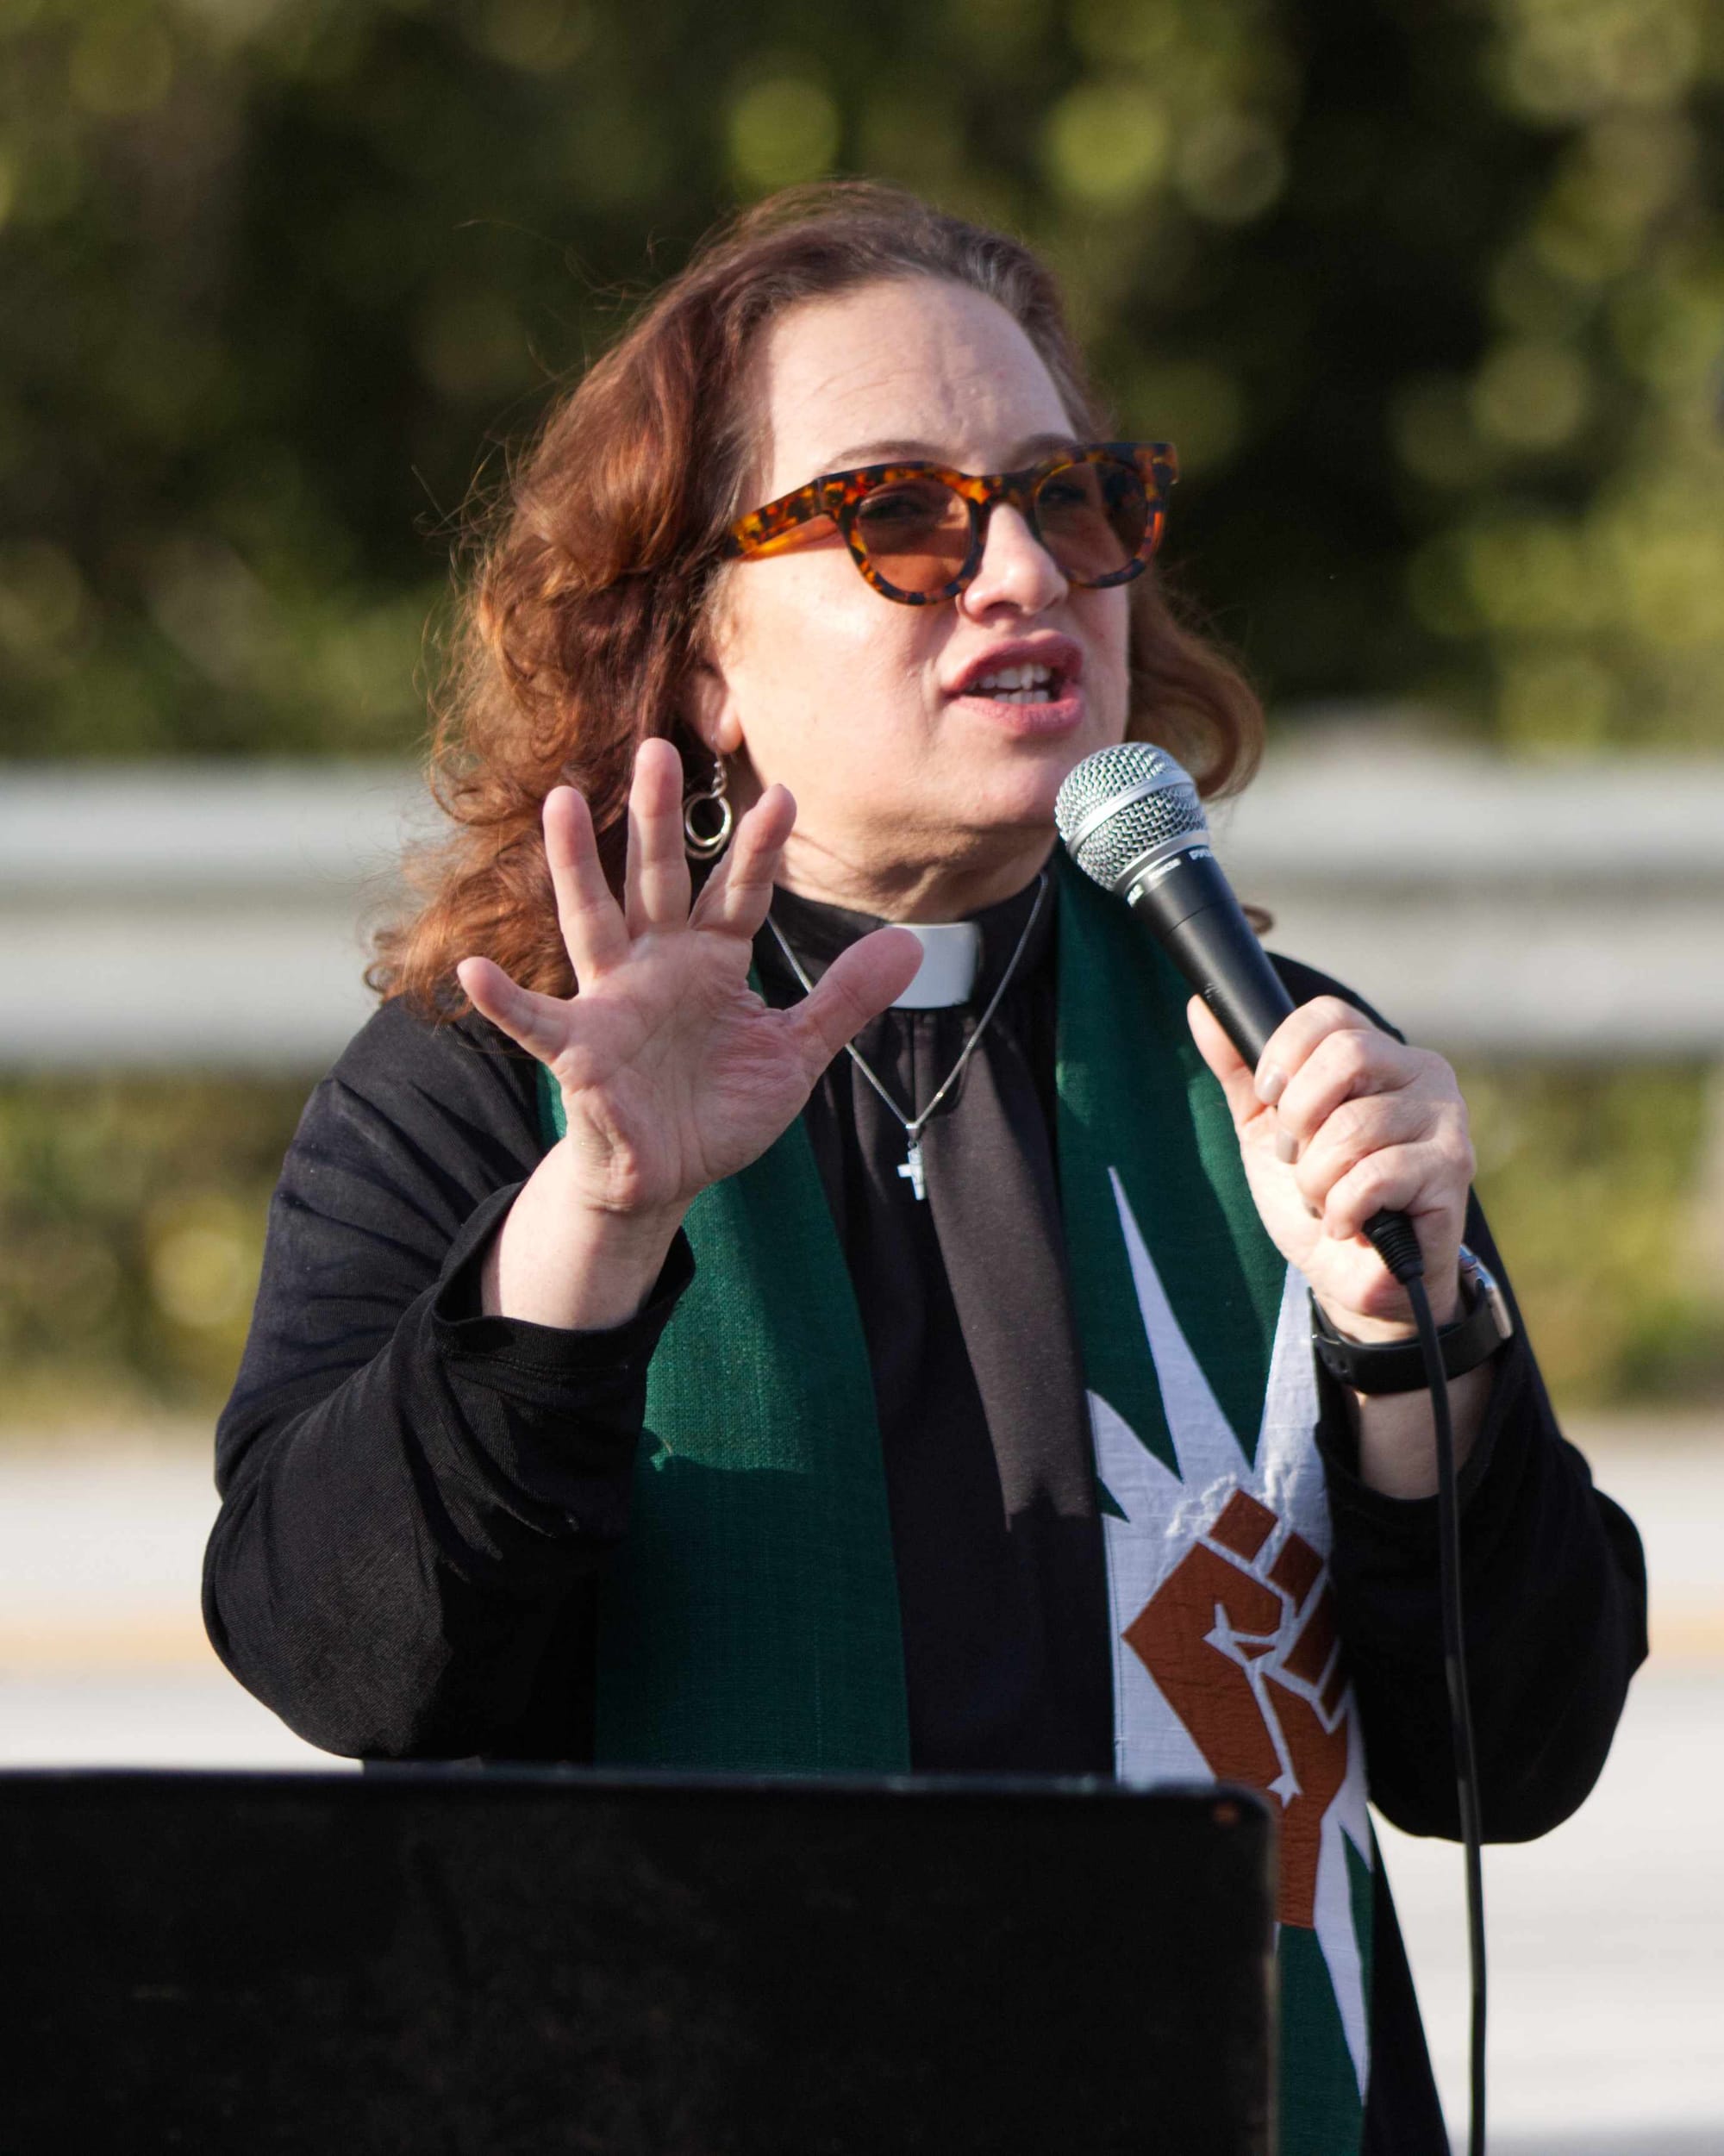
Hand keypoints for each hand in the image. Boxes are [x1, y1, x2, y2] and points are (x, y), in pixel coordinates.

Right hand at [456, 739, 920, 1326]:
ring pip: (593, 922)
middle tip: (657, 747)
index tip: (783, 795)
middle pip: (658, 881)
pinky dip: (503, 999)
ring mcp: (612, 1003)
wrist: (666, 1176)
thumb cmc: (719, 1107)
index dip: (759, 850)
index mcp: (711, 959)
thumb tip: (912, 945)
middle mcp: (657, 965)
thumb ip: (843, 1000)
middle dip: (658, 819)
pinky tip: (473, 971)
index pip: (739, 894)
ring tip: (558, 799)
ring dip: (573, 865)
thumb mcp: (794, 1054)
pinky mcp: (578, 1051)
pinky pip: (535, 1021)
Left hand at [1187, 995, 1475, 1339]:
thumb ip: (1241, 1072)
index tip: (1271, 1099)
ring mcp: (1445, 1121)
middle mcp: (1424, 1075)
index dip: (1284, 1055)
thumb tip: (1199, 1009)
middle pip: (1346, 1056)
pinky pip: (1373, 1175)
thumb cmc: (1316, 1198)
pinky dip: (1341, 1209)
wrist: (1350, 1279)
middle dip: (1298, 1119)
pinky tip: (1347, 1224)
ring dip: (1315, 1178)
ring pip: (1354, 1126)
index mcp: (1381, 1055)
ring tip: (1324, 1200)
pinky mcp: (1451, 1172)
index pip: (1328, 1015)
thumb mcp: (1267, 1130)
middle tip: (1298, 1159)